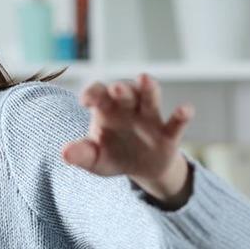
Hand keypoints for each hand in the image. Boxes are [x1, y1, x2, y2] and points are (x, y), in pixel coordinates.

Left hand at [62, 73, 193, 183]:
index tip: (85, 101)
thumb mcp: (94, 159)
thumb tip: (64, 154)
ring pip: (150, 98)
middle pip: (125, 92)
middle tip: (116, 89)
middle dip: (121, 89)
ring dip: (148, 89)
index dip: (92, 93)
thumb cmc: (113, 156)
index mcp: (106, 110)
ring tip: (145, 79)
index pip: (97, 93)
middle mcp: (128, 108)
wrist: (142, 169)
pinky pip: (175, 123)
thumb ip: (81, 154)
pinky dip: (181, 116)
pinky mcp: (168, 135)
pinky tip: (186, 109)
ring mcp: (150, 119)